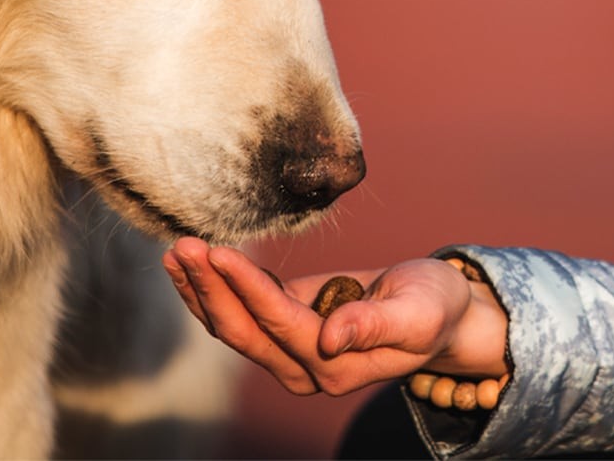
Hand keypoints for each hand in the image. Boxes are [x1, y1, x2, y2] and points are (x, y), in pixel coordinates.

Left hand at [163, 238, 507, 396]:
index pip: (279, 324)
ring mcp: (291, 352)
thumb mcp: (418, 314)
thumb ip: (374, 327)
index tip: (219, 251)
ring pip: (232, 324)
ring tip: (175, 250)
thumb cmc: (435, 308)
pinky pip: (240, 311)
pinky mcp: (285, 327)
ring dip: (201, 289)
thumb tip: (329, 339)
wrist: (438, 311)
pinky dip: (214, 287)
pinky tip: (194, 261)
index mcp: (336, 368)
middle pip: (243, 330)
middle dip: (210, 288)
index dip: (246, 288)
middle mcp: (305, 368)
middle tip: (183, 246)